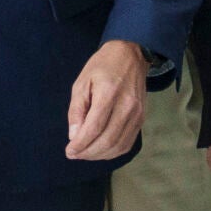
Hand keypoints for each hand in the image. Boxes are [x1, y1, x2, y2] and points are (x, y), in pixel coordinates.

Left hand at [64, 39, 146, 160]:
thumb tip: (74, 136)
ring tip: (85, 153)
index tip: (69, 151)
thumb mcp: (82, 82)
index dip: (80, 144)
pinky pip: (127, 143)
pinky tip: (100, 150)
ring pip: (118, 145)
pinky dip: (113, 152)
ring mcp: (137, 114)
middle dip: (88, 153)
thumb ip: (77, 109)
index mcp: (109, 93)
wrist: (130, 55)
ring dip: (99, 155)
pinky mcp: (141, 119)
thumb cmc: (103, 66)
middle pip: (107, 140)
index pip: (94, 127)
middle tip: (74, 154)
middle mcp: (127, 106)